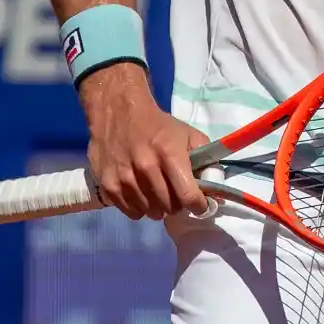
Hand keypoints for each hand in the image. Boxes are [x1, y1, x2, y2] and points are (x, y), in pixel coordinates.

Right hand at [80, 63, 212, 219]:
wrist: (118, 111)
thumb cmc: (157, 125)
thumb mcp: (187, 133)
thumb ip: (205, 159)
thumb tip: (216, 188)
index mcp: (169, 153)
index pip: (188, 195)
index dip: (199, 205)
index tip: (201, 206)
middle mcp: (146, 168)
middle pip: (169, 207)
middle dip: (178, 205)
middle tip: (176, 195)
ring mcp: (124, 178)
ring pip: (151, 212)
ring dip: (159, 208)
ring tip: (159, 194)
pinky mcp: (107, 185)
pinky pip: (131, 212)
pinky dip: (140, 208)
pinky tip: (142, 194)